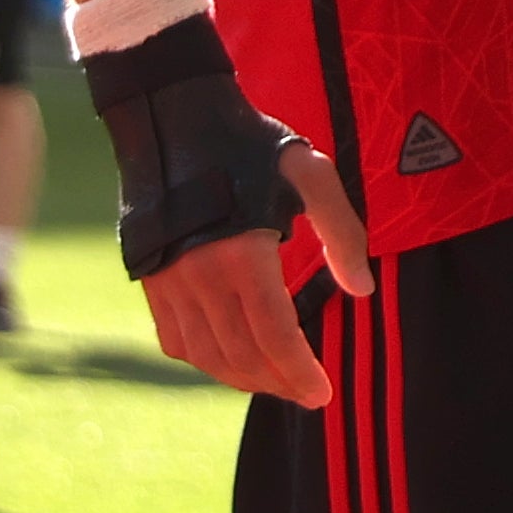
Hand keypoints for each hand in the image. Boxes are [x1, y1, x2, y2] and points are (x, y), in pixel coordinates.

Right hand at [140, 145, 370, 408]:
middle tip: (306, 394)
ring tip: (275, 382)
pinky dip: (205, 360)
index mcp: (244, 253)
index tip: (321, 394)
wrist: (173, 118)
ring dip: (242, 378)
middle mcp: (201, 276)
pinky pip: (176, 340)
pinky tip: (231, 359)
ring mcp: (169, 281)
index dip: (299, 372)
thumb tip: (362, 289)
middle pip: (241, 354)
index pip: (274, 335)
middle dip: (277, 383)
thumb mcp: (310, 174)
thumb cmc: (251, 144)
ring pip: (206, 355)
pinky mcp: (150, 279)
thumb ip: (342, 232)